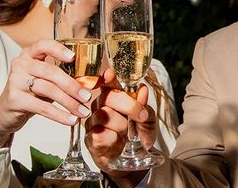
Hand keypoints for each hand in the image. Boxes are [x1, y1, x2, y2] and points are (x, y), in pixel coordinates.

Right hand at [0, 39, 94, 147]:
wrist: (4, 112)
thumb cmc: (30, 92)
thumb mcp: (45, 80)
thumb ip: (62, 77)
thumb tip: (89, 83)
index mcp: (29, 54)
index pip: (43, 45)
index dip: (58, 49)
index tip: (73, 57)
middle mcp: (21, 64)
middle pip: (50, 71)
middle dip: (72, 85)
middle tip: (87, 96)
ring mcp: (15, 80)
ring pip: (48, 90)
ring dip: (69, 102)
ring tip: (82, 111)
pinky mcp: (14, 99)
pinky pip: (41, 107)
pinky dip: (59, 114)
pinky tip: (70, 119)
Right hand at [84, 68, 157, 182]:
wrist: (134, 163)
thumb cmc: (138, 137)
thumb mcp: (148, 121)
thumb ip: (144, 106)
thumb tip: (143, 89)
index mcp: (114, 98)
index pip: (108, 84)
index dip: (108, 79)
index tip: (110, 74)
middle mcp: (100, 107)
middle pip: (108, 97)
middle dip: (128, 105)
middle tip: (140, 116)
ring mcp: (93, 123)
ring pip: (104, 115)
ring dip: (122, 125)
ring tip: (127, 133)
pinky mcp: (90, 140)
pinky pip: (100, 134)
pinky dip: (113, 138)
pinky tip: (117, 141)